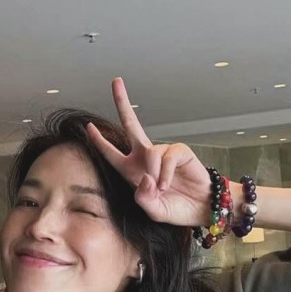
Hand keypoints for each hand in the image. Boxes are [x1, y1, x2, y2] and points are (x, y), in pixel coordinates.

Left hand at [87, 77, 212, 226]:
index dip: (99, 141)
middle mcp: (145, 157)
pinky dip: (165, 173)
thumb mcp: (154, 210)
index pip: (111, 153)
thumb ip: (143, 199)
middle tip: (116, 81)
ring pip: (150, 152)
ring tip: (163, 189)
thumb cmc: (176, 208)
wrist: (201, 208)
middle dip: (122, 102)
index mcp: (132, 171)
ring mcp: (163, 152)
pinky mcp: (179, 151)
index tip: (89, 127)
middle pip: (130, 123)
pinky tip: (169, 184)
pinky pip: (166, 157)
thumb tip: (144, 179)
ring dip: (154, 173)